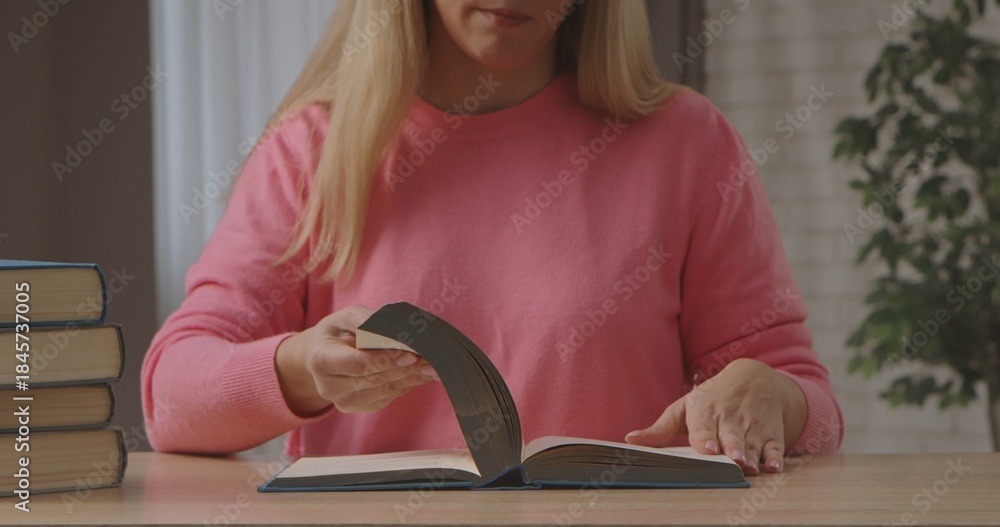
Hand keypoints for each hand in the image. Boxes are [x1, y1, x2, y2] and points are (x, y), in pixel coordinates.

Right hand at [275, 305, 438, 415]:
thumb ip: (368, 321)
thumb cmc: (338, 332)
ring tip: (434, 366)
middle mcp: (330, 387)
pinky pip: (390, 396)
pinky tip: (421, 372)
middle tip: (434, 359)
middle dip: (407, 368)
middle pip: (376, 379)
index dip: (385, 360)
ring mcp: (345, 401)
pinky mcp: (362, 407)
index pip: (358, 365)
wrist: (322, 356)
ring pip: (387, 390)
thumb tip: (398, 333)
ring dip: (413, 377)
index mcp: (321, 360)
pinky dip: (408, 383)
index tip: (410, 354)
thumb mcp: (346, 317)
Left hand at [624, 358, 805, 475]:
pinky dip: (775, 456)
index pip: (704, 428)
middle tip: (732, 460)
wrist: (754, 378)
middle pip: (731, 437)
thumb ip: (660, 429)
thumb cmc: (711, 398)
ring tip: (749, 466)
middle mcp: (730, 420)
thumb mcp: (685, 408)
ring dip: (752, 455)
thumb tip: (630, 440)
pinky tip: (773, 466)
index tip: (707, 448)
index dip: (706, 438)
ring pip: (753, 444)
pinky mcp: (771, 433)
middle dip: (732, 448)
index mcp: (705, 414)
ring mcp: (752, 426)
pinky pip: (775, 446)